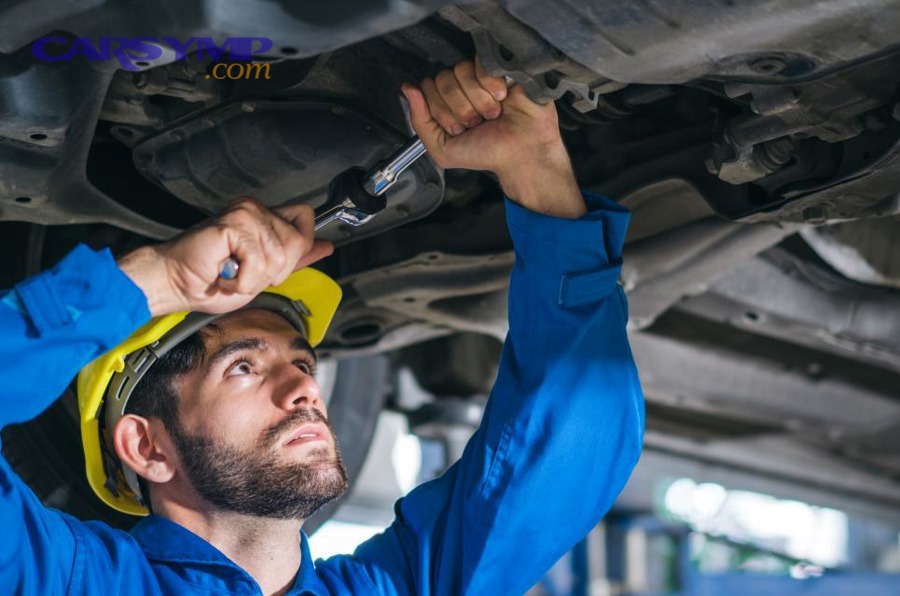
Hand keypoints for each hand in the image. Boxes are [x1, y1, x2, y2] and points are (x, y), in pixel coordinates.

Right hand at [118, 198, 333, 315]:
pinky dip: (243, 280)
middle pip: (297, 242)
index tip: (273, 266)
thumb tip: (326, 246)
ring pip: (280, 255)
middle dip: (275, 271)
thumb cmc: (212, 281)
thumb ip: (295, 259)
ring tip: (233, 274)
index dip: (298, 246)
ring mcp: (244, 214)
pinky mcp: (233, 225)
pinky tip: (225, 275)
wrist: (176, 283)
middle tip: (245, 273)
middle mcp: (256, 209)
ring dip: (256, 278)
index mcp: (264, 217)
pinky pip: (259, 261)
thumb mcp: (264, 273)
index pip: (305, 218)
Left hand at [401, 58, 584, 217]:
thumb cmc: (487, 153)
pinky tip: (503, 98)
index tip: (458, 129)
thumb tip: (407, 88)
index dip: (440, 111)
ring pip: (460, 70)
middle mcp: (463, 86)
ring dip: (477, 101)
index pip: (427, 87)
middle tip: (477, 123)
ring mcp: (481, 74)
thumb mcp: (443, 149)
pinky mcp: (501, 66)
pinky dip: (490, 87)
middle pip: (442, 78)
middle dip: (459, 109)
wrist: (523, 153)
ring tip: (492, 114)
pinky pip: (481, 65)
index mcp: (447, 101)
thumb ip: (420, 121)